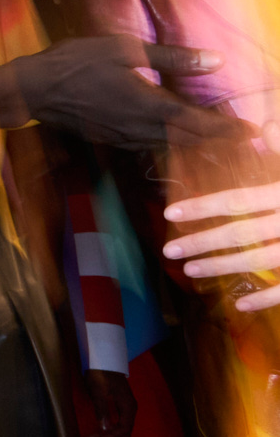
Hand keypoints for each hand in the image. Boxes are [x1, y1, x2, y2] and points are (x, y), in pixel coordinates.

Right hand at [0, 36, 251, 152]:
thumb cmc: (75, 63)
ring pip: (172, 148)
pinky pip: (152, 147)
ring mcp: (125, 138)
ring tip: (218, 145)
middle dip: (220, 143)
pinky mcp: (112, 139)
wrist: (31, 90)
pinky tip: (176, 142)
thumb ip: (172, 58)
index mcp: (151, 106)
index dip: (229, 128)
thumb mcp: (125, 50)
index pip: (201, 123)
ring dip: (198, 148)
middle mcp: (142, 129)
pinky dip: (173, 148)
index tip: (252, 131)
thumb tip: (216, 60)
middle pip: (191, 142)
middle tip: (243, 142)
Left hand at [82, 369, 136, 436]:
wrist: (103, 361)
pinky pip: (118, 424)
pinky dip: (108, 430)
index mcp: (128, 407)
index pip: (124, 429)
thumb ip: (103, 411)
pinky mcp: (120, 406)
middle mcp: (130, 409)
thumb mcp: (99, 392)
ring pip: (121, 429)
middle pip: (124, 432)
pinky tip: (98, 432)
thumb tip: (105, 429)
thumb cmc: (101, 374)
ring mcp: (126, 408)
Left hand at [164, 164, 279, 310]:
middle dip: (203, 242)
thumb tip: (259, 131)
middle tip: (169, 250)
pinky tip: (240, 305)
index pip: (238, 201)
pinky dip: (267, 299)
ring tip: (190, 270)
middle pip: (243, 233)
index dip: (203, 207)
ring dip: (224, 267)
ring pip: (261, 260)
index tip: (170, 214)